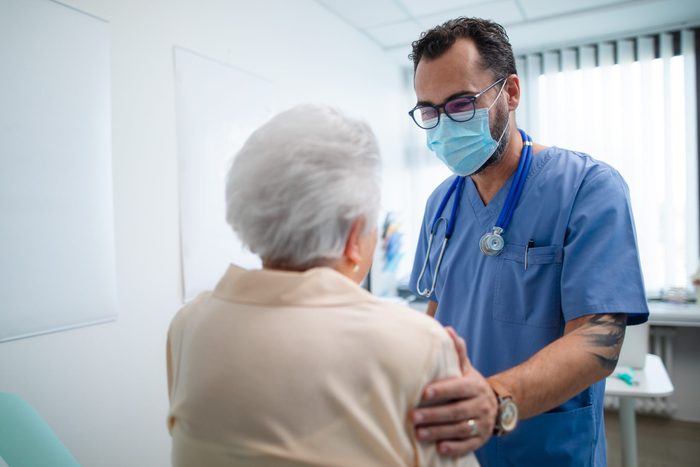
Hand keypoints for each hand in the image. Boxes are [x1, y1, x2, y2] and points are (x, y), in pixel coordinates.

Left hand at [411, 327, 497, 456]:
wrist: (498, 405)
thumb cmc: (471, 385)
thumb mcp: (467, 369)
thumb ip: (458, 352)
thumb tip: (448, 330)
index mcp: (474, 386)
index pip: (458, 388)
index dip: (441, 391)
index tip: (423, 393)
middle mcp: (481, 405)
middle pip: (457, 411)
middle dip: (434, 415)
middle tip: (413, 417)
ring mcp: (482, 423)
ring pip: (460, 429)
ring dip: (439, 432)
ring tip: (419, 434)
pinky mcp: (481, 440)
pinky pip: (468, 445)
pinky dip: (454, 447)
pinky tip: (439, 448)